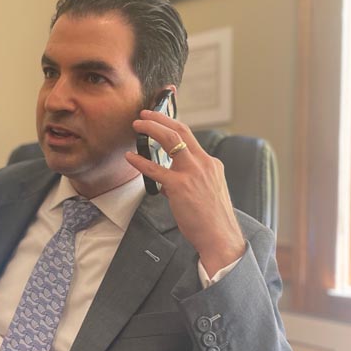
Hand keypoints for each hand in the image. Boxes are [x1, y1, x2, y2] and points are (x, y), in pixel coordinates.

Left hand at [127, 110, 245, 277]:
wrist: (220, 236)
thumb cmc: (212, 220)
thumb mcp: (206, 193)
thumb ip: (187, 183)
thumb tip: (165, 183)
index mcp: (211, 164)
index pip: (191, 138)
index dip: (174, 126)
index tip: (162, 119)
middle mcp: (204, 164)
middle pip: (181, 131)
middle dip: (161, 118)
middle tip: (145, 114)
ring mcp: (192, 173)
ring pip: (170, 140)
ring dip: (151, 129)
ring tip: (137, 125)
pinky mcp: (180, 186)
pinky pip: (155, 169)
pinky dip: (140, 161)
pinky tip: (130, 157)